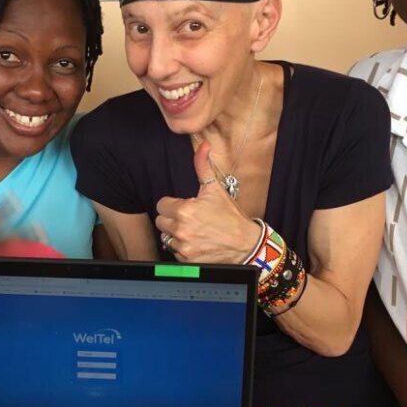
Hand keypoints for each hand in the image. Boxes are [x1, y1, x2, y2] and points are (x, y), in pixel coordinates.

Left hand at [155, 141, 260, 262]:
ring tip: (193, 231)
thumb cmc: (230, 216)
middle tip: (188, 219)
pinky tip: (196, 243)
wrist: (245, 244)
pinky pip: (174, 253)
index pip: (161, 205)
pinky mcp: (187, 261)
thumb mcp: (215, 189)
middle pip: (161, 222)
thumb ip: (203, 167)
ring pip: (166, 237)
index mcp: (184, 210)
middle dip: (172, 219)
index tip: (184, 207)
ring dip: (176, 235)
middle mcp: (180, 229)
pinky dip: (182, 249)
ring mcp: (183, 247)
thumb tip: (203, 146)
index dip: (172, 205)